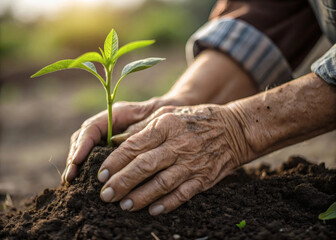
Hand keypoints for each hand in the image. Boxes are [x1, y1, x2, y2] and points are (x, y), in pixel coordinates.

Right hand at [62, 97, 166, 182]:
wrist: (171, 116)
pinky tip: (82, 183)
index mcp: (115, 114)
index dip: (82, 144)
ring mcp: (107, 136)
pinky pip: (94, 158)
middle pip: (83, 139)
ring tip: (71, 182)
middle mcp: (107, 125)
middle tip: (70, 177)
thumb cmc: (162, 116)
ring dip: (77, 165)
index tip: (76, 161)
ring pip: (85, 149)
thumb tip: (116, 145)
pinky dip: (87, 170)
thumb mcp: (152, 121)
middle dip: (75, 158)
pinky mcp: (110, 149)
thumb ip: (135, 131)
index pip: (92, 128)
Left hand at [97, 105, 254, 214]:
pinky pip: (183, 194)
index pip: (134, 145)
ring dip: (140, 196)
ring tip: (124, 205)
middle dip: (122, 182)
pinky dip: (167, 204)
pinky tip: (153, 211)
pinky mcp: (204, 178)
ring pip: (161, 184)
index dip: (115, 162)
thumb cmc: (196, 119)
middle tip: (106, 195)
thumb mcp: (170, 113)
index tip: (101, 174)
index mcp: (166, 126)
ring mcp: (192, 163)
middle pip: (144, 166)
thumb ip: (144, 126)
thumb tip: (117, 140)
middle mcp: (178, 144)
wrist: (234, 129)